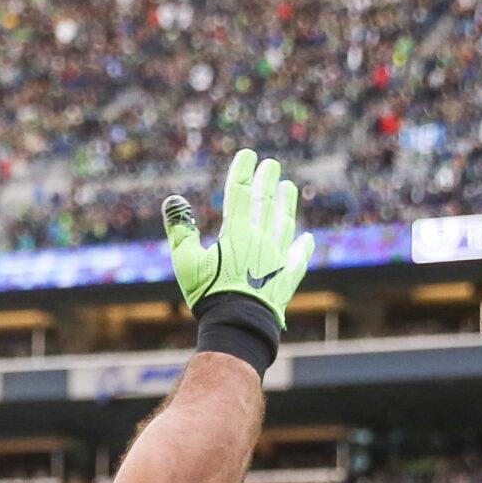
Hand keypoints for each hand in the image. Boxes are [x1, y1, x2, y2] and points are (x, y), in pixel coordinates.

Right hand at [161, 148, 314, 328]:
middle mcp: (261, 240)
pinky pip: (298, 258)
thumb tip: (173, 199)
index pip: (240, 193)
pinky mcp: (286, 279)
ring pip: (284, 224)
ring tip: (290, 188)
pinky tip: (308, 238)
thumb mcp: (185, 262)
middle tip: (272, 165)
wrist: (238, 327)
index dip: (243, 171)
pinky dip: (303, 247)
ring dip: (286, 204)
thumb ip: (180, 229)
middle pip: (265, 203)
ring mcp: (277, 259)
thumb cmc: (209, 295)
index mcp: (236, 233)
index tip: (248, 155)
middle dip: (267, 181)